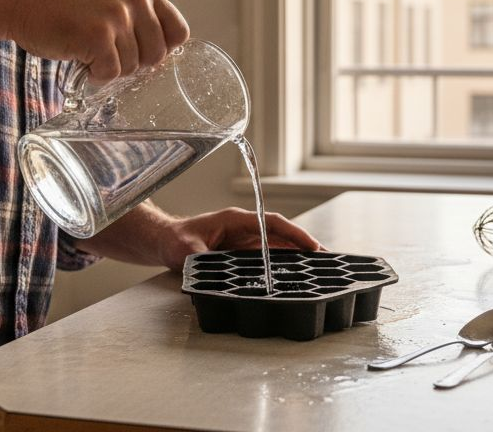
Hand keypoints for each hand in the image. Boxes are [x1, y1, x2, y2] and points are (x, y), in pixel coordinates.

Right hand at [4, 0, 190, 82]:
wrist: (21, 0)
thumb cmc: (64, 6)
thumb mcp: (112, 0)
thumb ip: (138, 19)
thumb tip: (163, 56)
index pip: (179, 33)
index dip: (161, 50)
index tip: (138, 52)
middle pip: (157, 57)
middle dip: (132, 63)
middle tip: (104, 51)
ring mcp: (117, 16)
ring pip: (132, 68)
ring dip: (108, 68)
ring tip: (86, 47)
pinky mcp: (98, 36)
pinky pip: (110, 75)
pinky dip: (93, 74)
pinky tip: (78, 56)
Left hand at [155, 207, 324, 270]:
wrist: (165, 241)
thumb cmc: (175, 241)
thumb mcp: (187, 250)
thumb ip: (201, 257)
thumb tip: (215, 267)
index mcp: (235, 220)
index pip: (271, 222)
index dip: (293, 233)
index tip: (311, 245)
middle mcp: (244, 227)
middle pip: (281, 233)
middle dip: (304, 245)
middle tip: (327, 260)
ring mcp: (244, 239)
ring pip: (277, 244)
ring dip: (297, 254)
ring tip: (319, 268)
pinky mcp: (241, 251)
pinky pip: (268, 254)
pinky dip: (284, 261)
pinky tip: (295, 273)